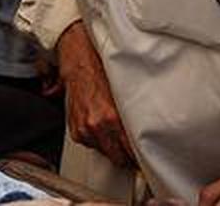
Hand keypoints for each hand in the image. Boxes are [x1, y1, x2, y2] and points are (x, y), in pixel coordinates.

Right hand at [57, 21, 134, 168]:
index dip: (139, 156)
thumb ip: (133, 119)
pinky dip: (96, 139)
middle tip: (132, 147)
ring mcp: (83, 128)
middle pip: (118, 157)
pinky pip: (90, 144)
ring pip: (104, 152)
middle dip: (126, 154)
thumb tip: (146, 136)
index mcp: (110, 118)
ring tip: (113, 130)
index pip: (131, 152)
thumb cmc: (102, 73)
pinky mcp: (74, 129)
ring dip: (110, 146)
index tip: (144, 156)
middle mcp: (95, 125)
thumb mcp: (125, 95)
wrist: (79, 62)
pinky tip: (100, 125)